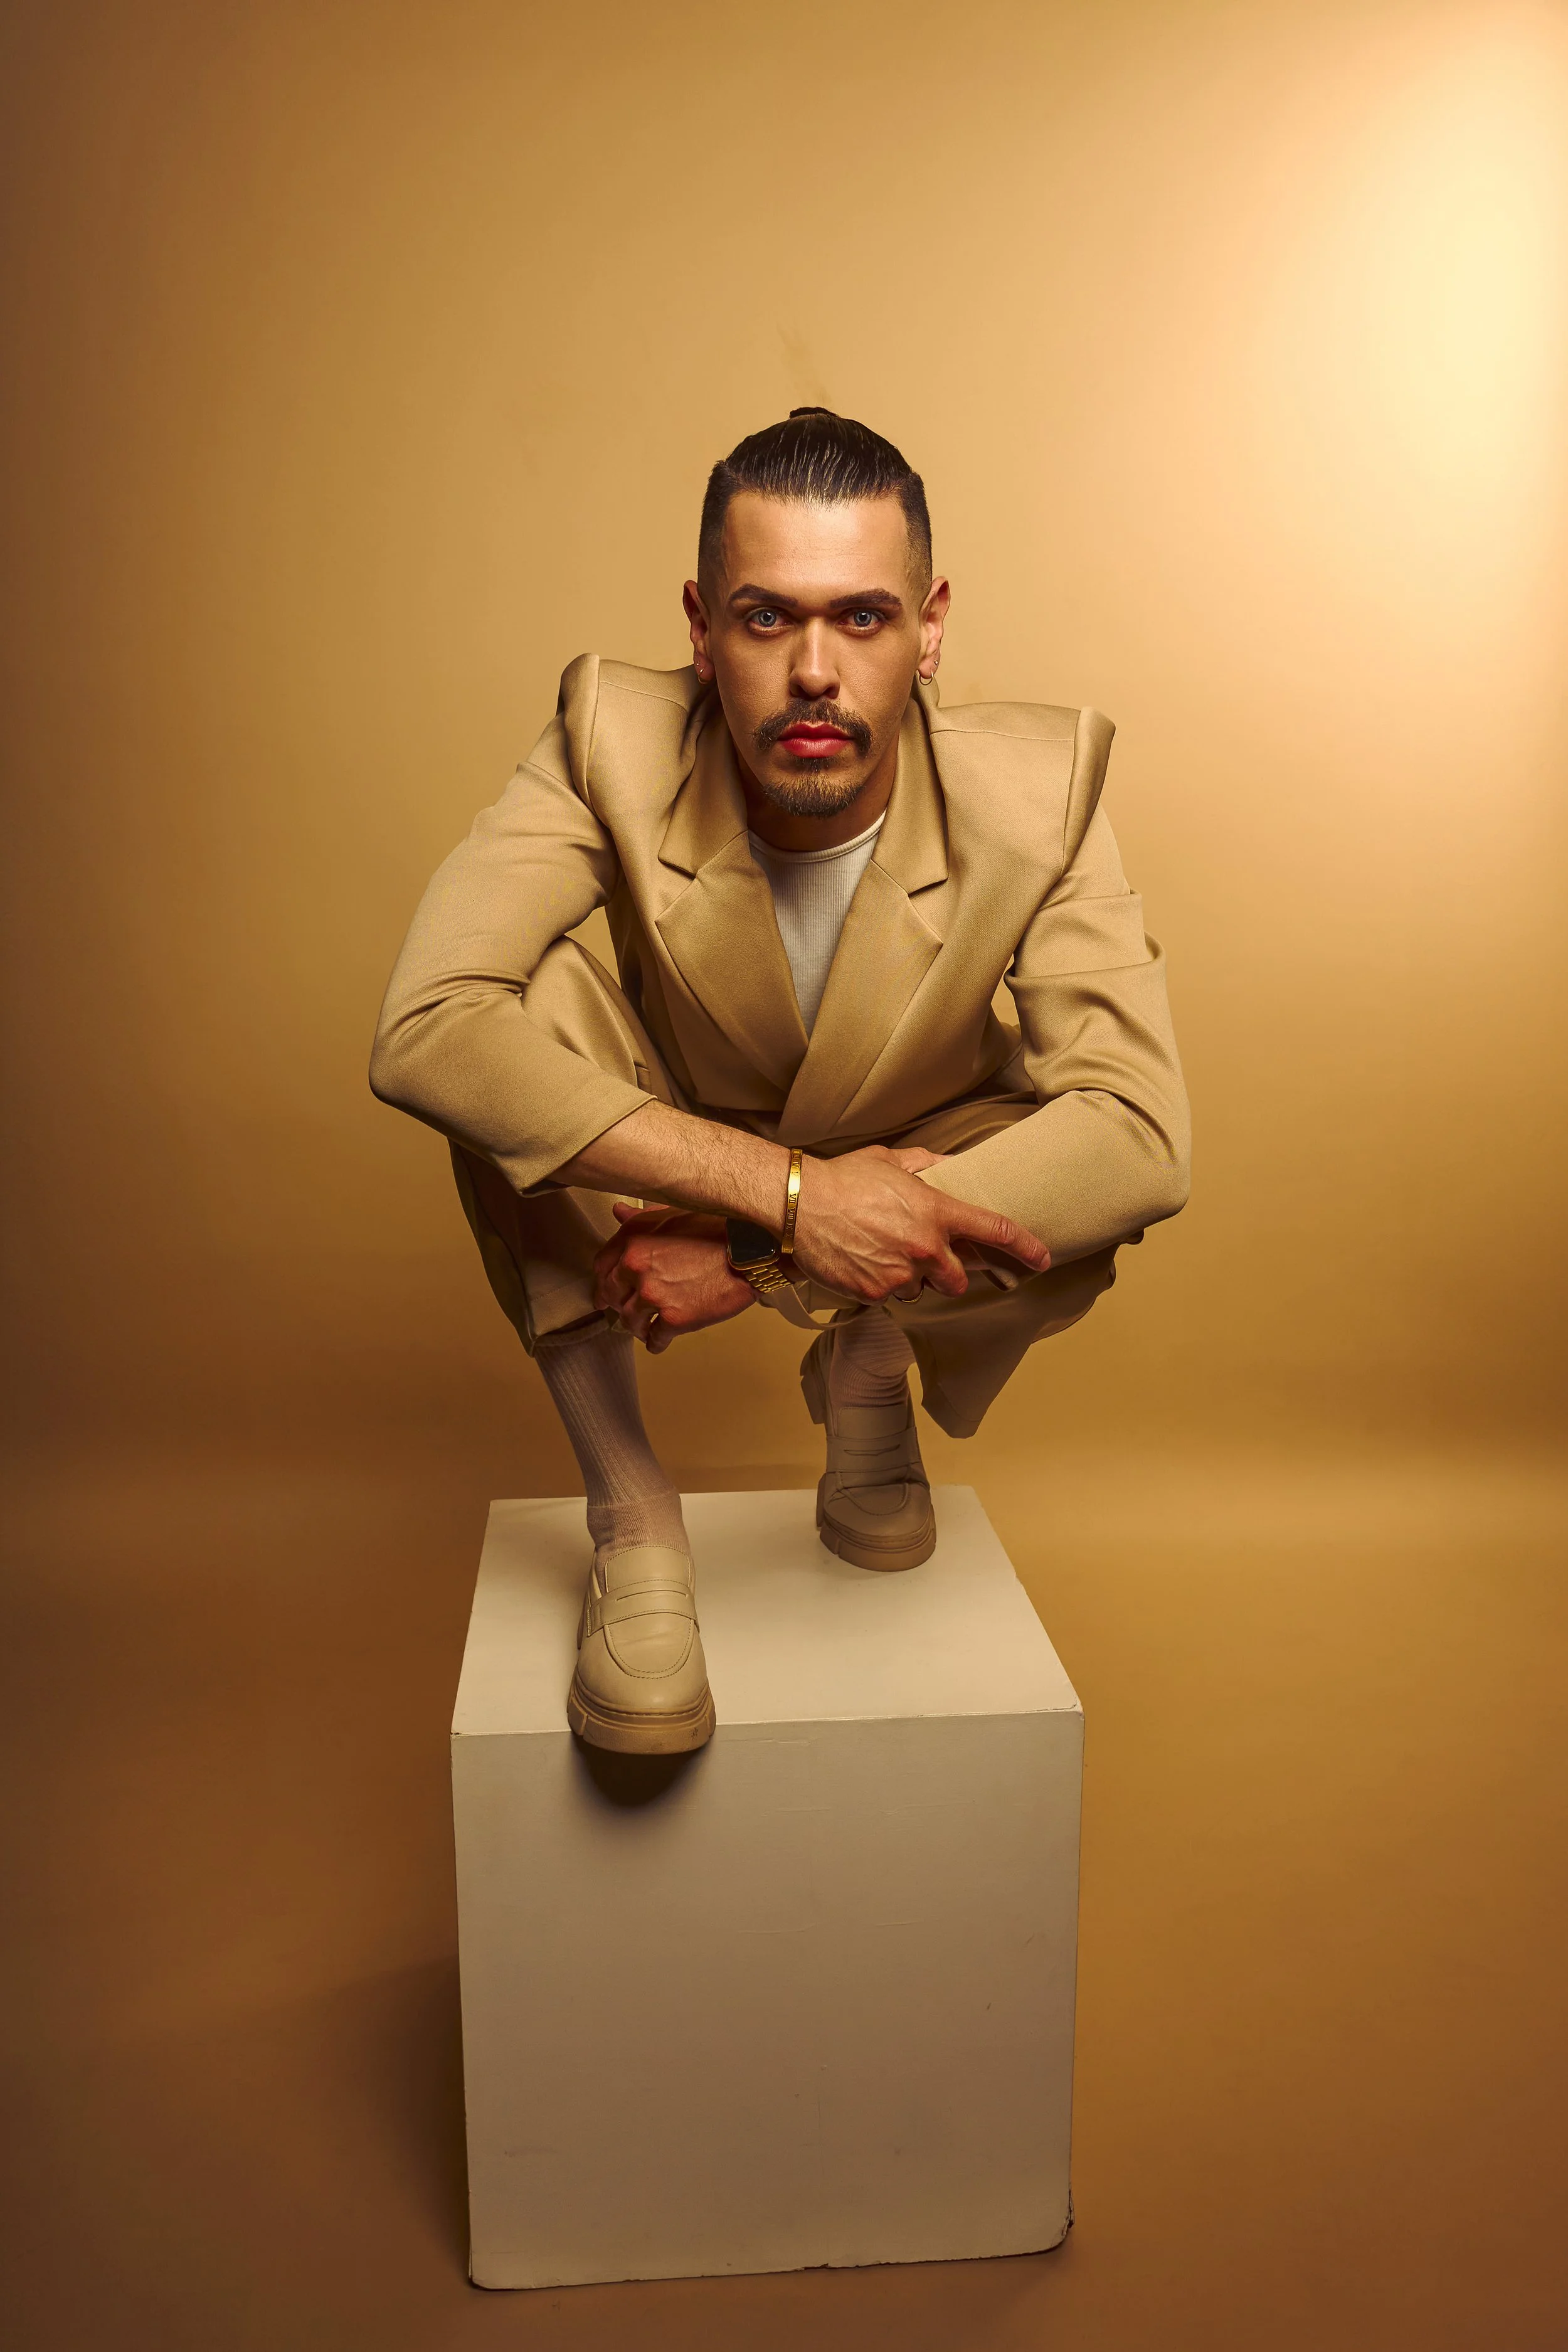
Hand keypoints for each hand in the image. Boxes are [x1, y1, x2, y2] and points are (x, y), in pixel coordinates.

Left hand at [592, 1205, 754, 1352]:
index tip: (607, 1291)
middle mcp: (635, 1267)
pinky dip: (656, 1343)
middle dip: (618, 1305)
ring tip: (645, 1328)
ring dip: (636, 1327)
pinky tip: (659, 1342)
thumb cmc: (715, 1227)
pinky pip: (655, 1339)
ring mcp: (653, 1295)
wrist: (749, 1249)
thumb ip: (640, 1219)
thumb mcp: (672, 1214)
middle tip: (626, 1311)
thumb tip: (618, 1213)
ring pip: (630, 1321)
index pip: (601, 1267)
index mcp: (632, 1240)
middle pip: (612, 1296)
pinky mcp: (674, 1318)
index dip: (604, 1281)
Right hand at [789, 1146, 1050, 1303]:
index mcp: (935, 1212)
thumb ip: (926, 1165)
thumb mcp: (891, 1161)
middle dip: (947, 1274)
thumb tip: (949, 1164)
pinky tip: (862, 1262)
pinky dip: (880, 1285)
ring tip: (880, 1253)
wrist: (799, 1204)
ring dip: (909, 1279)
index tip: (1041, 1259)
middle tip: (924, 1258)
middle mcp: (925, 1248)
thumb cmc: (843, 1179)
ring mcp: (900, 1274)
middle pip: (958, 1280)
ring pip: (920, 1290)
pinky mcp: (875, 1293)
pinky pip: (889, 1297)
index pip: (993, 1230)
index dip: (1024, 1247)